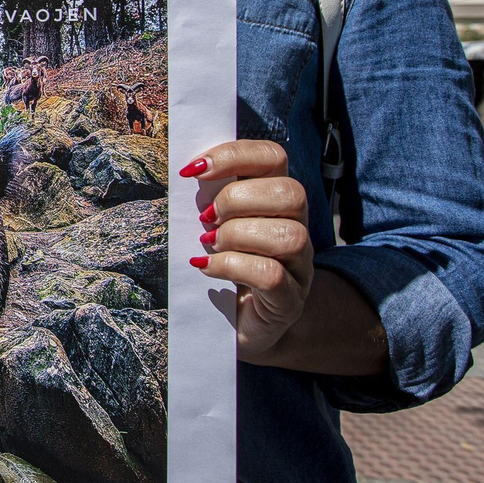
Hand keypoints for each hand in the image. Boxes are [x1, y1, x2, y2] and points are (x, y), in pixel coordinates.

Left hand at [182, 140, 312, 360]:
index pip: (274, 157)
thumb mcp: (212, 225)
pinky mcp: (289, 302)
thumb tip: (184, 171)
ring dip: (237, 235)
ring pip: (289, 235)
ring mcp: (299, 267)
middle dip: (236, 200)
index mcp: (276, 200)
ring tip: (209, 245)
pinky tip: (206, 267)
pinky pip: (272, 276)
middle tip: (204, 219)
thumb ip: (207, 196)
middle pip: (290, 193)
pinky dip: (231, 266)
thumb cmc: (219, 266)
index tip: (192, 170)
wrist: (236, 328)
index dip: (234, 154)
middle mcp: (297, 228)